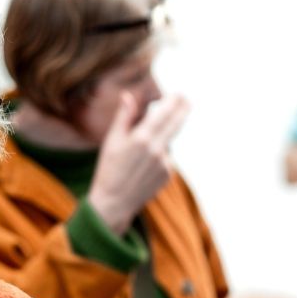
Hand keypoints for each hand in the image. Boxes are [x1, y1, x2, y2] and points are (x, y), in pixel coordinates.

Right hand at [89, 92, 189, 234]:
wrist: (114, 202)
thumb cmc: (109, 169)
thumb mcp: (112, 140)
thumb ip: (124, 117)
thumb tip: (129, 95)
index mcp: (141, 138)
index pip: (164, 113)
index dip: (174, 102)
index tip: (180, 94)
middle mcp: (157, 149)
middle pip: (176, 124)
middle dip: (183, 110)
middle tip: (187, 100)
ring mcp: (164, 163)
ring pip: (168, 143)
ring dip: (162, 139)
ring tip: (140, 153)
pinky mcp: (167, 175)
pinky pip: (166, 158)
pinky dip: (159, 156)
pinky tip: (144, 166)